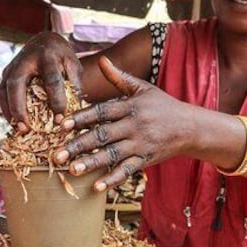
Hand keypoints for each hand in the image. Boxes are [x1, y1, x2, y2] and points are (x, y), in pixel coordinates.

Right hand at [0, 32, 83, 132]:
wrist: (45, 41)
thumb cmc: (62, 58)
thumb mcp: (73, 67)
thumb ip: (74, 87)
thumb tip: (73, 114)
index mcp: (48, 56)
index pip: (51, 80)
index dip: (56, 100)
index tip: (60, 118)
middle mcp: (25, 60)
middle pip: (17, 83)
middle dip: (20, 107)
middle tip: (26, 128)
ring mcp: (12, 66)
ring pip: (4, 89)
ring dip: (9, 111)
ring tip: (18, 129)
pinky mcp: (5, 74)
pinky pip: (1, 93)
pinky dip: (6, 109)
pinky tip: (14, 123)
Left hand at [54, 56, 189, 191]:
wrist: (190, 127)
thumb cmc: (162, 105)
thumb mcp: (142, 88)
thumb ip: (118, 76)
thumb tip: (101, 60)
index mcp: (129, 107)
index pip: (101, 112)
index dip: (81, 118)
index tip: (62, 125)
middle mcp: (133, 126)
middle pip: (102, 135)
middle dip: (78, 145)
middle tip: (56, 154)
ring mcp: (140, 144)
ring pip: (112, 155)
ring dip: (91, 163)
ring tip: (72, 170)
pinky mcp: (145, 159)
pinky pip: (127, 170)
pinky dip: (113, 179)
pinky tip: (96, 187)